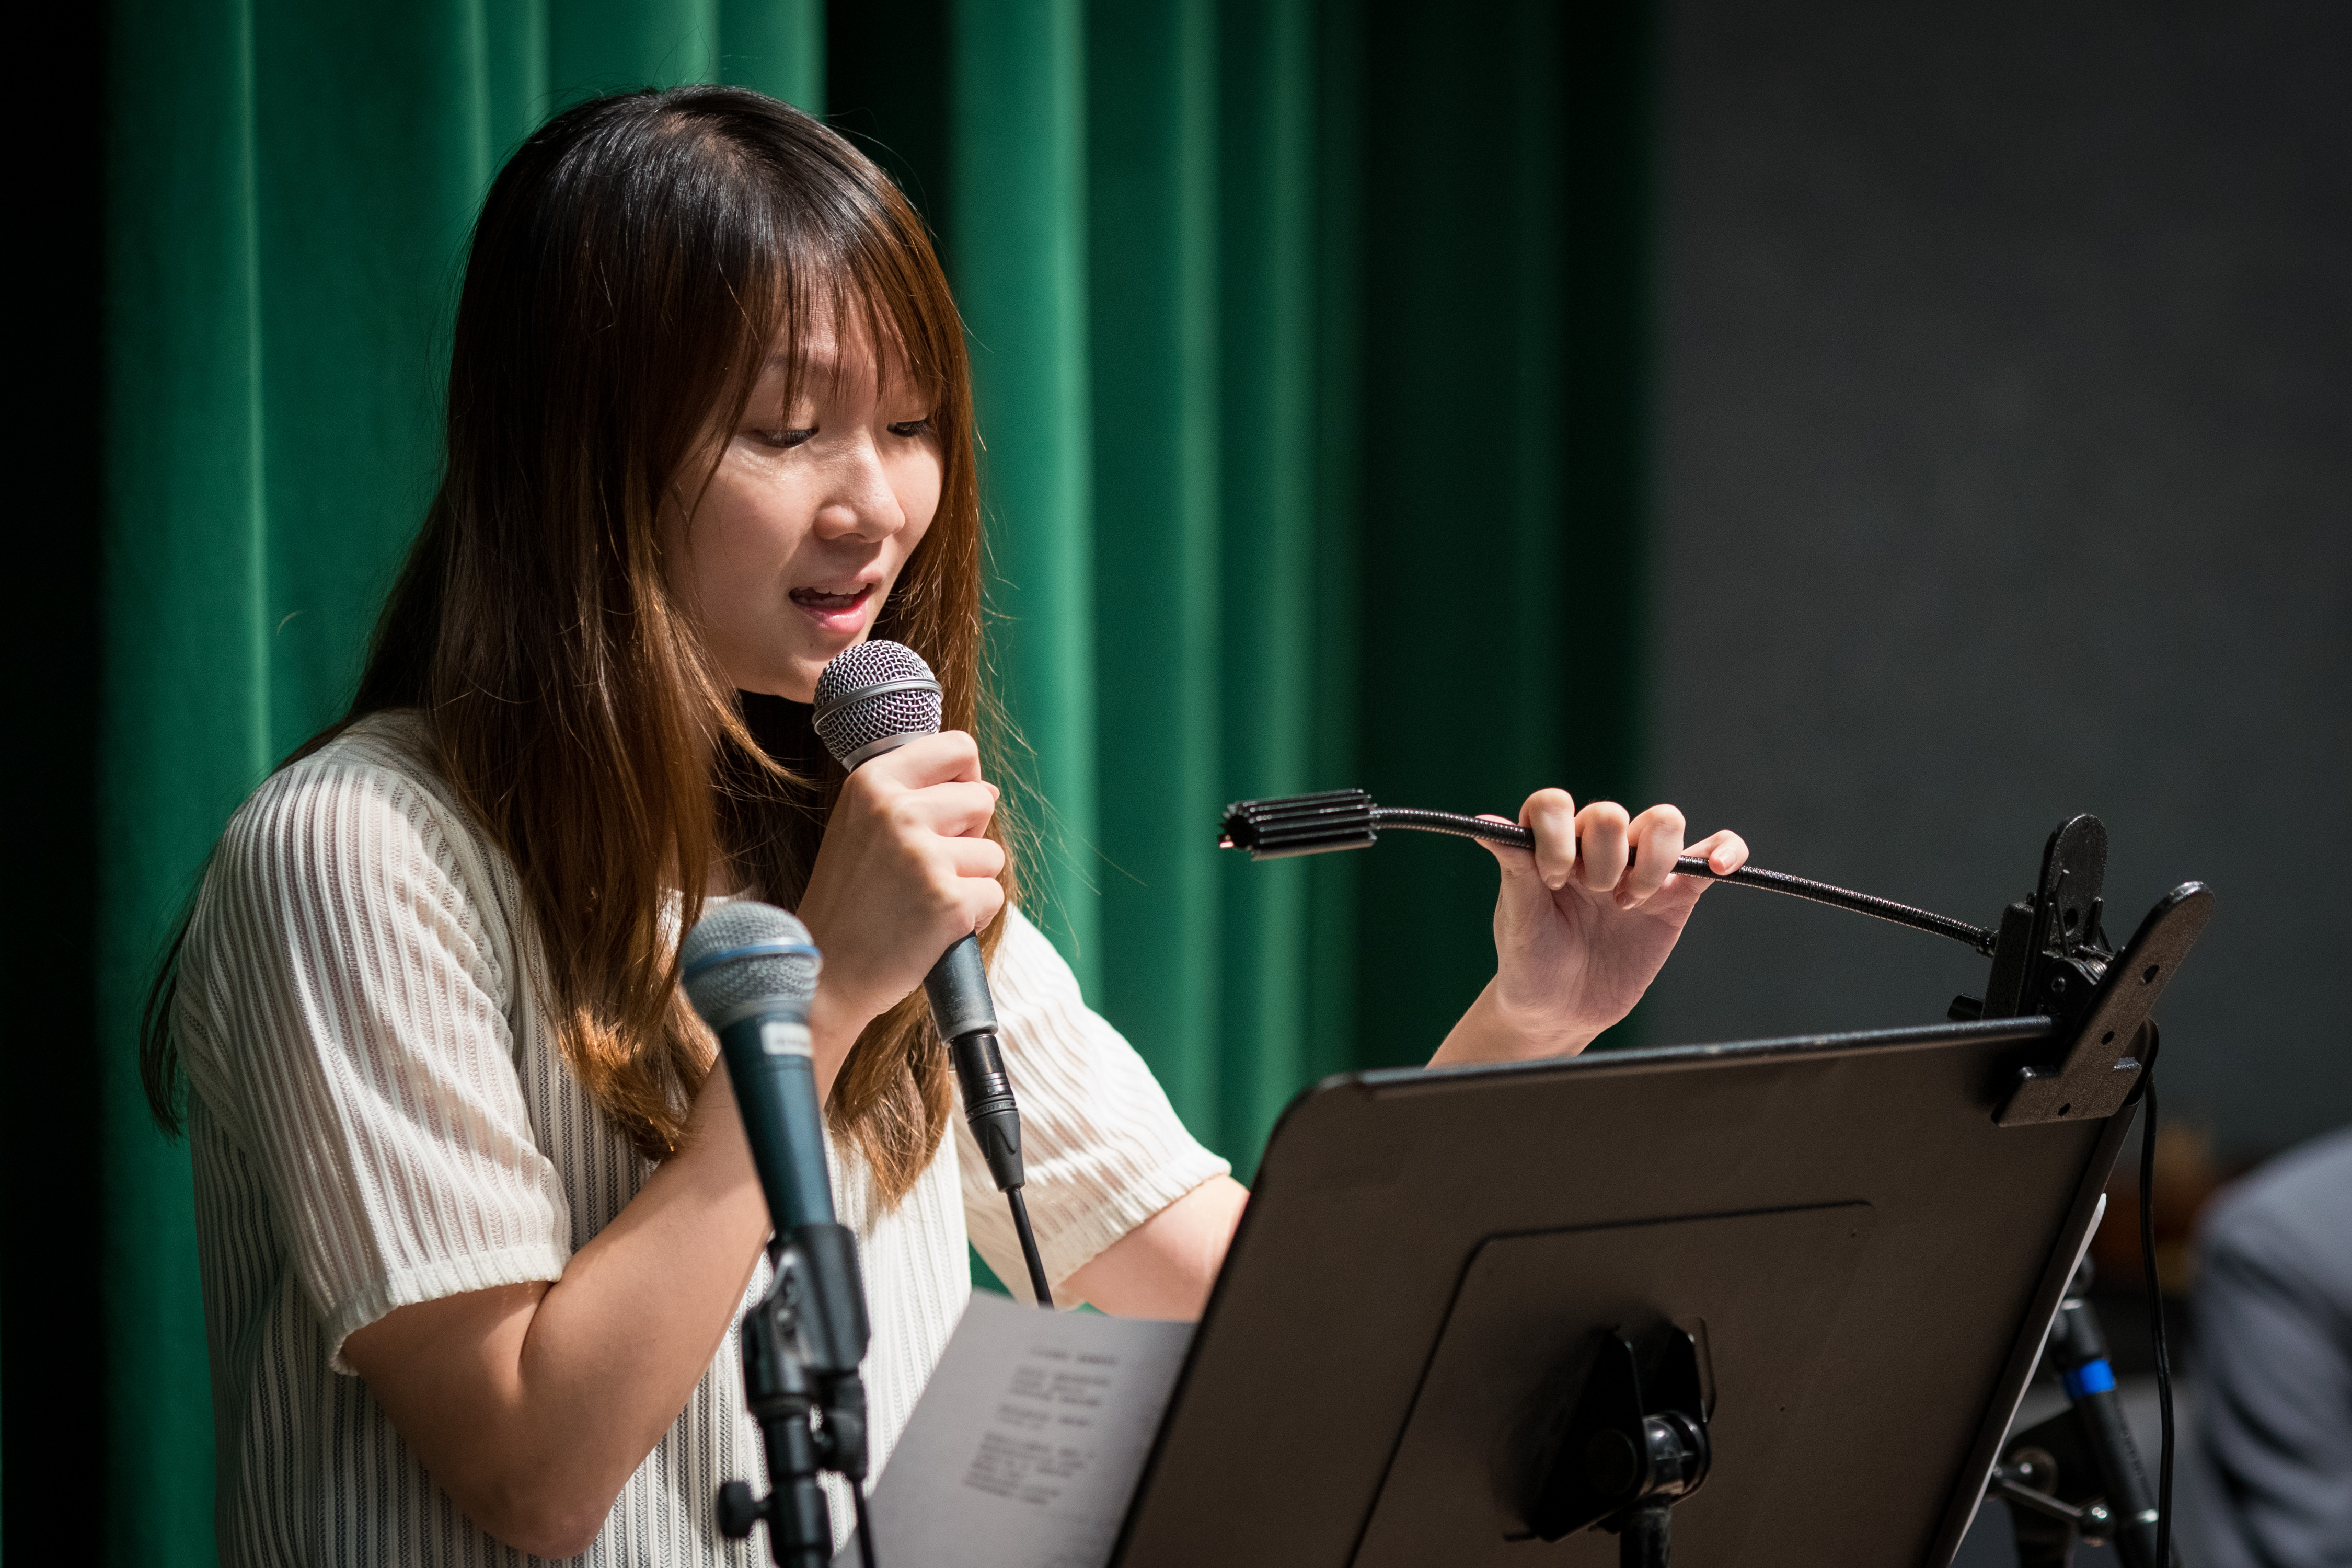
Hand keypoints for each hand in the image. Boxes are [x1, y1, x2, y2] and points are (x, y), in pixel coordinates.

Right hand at [793, 730, 1005, 1050]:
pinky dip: (971, 916)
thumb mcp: (861, 827)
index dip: (964, 780)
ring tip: (920, 900)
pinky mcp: (949, 901)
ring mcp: (924, 856)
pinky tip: (931, 926)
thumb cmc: (849, 901)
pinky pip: (993, 895)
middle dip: (967, 836)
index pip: (958, 747)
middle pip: (982, 799)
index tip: (946, 810)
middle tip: (924, 868)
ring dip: (969, 880)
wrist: (824, 970)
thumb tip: (988, 787)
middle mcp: (898, 811)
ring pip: (992, 854)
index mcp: (872, 782)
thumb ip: (916, 797)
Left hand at [1431, 791, 1746, 1065]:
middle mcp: (1594, 848)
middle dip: (1601, 859)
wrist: (1559, 1010)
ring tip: (1626, 906)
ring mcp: (1638, 868)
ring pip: (1664, 822)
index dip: (1555, 836)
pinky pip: (1711, 852)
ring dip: (1649, 862)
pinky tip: (1719, 867)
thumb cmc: (1530, 961)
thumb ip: (1514, 868)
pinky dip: (1725, 849)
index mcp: (1550, 845)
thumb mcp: (1518, 920)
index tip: (1552, 880)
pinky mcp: (1675, 895)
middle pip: (1611, 813)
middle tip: (1592, 899)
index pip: (1554, 803)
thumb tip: (1484, 825)